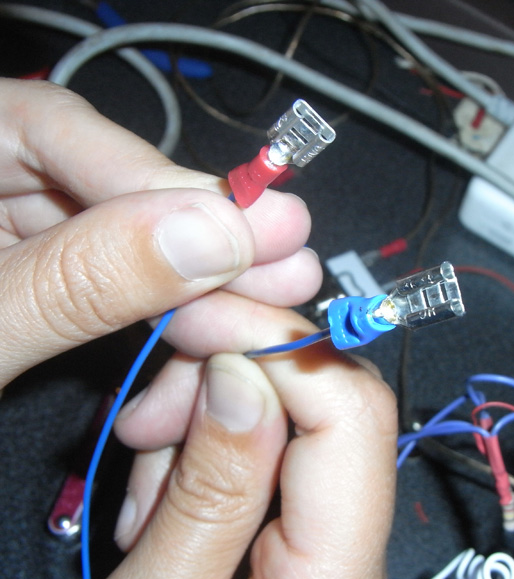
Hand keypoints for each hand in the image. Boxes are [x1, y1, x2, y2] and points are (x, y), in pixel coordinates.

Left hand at [0, 78, 320, 386]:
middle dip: (199, 227)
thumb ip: (80, 281)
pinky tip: (219, 311)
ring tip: (274, 286)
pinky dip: (166, 302)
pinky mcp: (44, 272)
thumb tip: (209, 237)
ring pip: (123, 229)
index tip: (241, 225)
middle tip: (285, 252)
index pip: (53, 129)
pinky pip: (116, 274)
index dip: (158, 178)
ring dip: (200, 269)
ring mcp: (14, 226)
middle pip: (103, 176)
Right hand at [103, 306, 396, 578]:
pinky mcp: (301, 542)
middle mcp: (356, 552)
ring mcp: (332, 544)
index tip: (198, 318)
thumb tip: (239, 369)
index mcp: (338, 576)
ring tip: (146, 488)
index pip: (352, 413)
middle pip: (327, 404)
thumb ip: (210, 489)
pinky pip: (270, 463)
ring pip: (292, 423)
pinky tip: (161, 503)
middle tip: (149, 417)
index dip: (278, 344)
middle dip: (231, 381)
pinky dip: (211, 458)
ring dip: (208, 425)